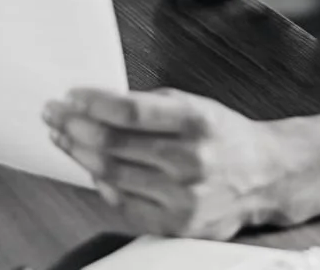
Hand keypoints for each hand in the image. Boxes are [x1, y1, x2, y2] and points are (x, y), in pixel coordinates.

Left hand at [44, 87, 300, 239]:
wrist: (265, 176)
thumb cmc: (222, 135)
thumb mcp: (193, 105)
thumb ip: (148, 105)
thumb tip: (92, 104)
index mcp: (196, 122)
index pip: (129, 110)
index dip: (92, 102)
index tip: (70, 94)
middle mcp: (191, 161)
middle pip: (113, 144)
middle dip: (74, 125)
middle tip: (53, 113)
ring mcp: (183, 197)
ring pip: (112, 175)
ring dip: (79, 153)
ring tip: (63, 137)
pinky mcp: (177, 225)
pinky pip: (123, 204)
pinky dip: (102, 185)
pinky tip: (91, 169)